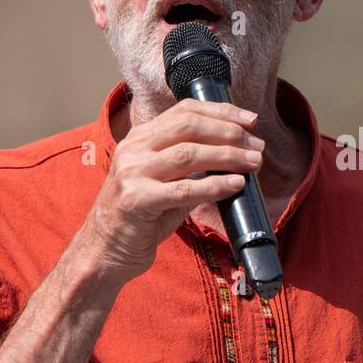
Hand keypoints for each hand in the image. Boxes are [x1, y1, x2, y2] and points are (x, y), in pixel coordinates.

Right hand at [79, 99, 263, 283]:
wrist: (105, 251)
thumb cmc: (142, 216)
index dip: (221, 111)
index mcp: (140, 138)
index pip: (185, 111)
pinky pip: (184, 190)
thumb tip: (237, 153)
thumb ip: (190, 164)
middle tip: (257, 146)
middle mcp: (133, 149)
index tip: (250, 120)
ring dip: (228, 156)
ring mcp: (132, 173)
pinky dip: (215, 186)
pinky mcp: (136, 200)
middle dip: (229, 133)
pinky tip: (236, 185)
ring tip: (254, 163)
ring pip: (189, 153)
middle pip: (189, 127)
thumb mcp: (163, 180)